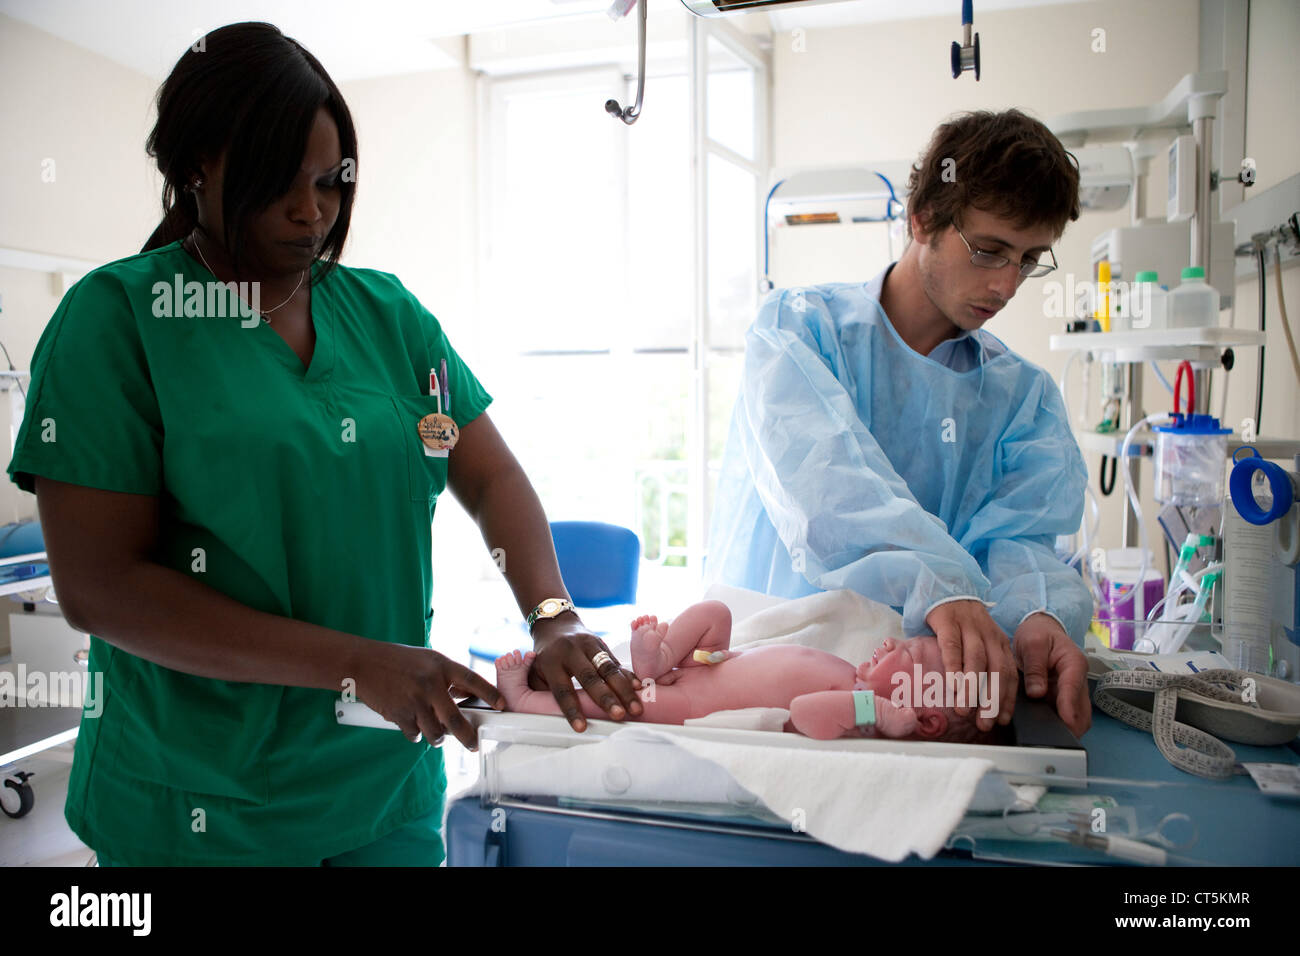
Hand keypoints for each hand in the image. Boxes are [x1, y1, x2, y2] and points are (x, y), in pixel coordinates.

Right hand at [354, 642, 504, 750]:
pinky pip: (415, 735)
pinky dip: (416, 734)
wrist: (363, 664)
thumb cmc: (398, 661)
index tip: (502, 704)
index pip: (472, 680)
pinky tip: (413, 723)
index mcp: (440, 666)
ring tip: (437, 732)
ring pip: (435, 732)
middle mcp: (430, 685)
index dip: (489, 693)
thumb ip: (446, 678)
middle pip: (455, 719)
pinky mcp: (399, 715)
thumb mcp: (428, 661)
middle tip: (474, 744)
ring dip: (438, 737)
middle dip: (467, 736)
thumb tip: (466, 699)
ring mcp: (414, 702)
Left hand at [528, 615, 643, 731]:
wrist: (556, 625)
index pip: (562, 689)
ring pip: (608, 668)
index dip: (572, 709)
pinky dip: (628, 676)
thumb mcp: (532, 672)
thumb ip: (536, 692)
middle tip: (618, 715)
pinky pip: (616, 662)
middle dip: (606, 698)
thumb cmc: (545, 657)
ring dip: (623, 689)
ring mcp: (589, 645)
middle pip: (590, 677)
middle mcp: (571, 652)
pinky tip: (638, 688)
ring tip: (635, 707)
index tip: (581, 727)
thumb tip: (542, 717)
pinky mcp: (602, 644)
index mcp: (551, 662)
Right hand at [925, 599, 1017, 731]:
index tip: (1002, 721)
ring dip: (972, 688)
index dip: (1007, 699)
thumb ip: (986, 666)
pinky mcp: (949, 622)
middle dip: (991, 700)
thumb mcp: (982, 642)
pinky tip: (951, 684)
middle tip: (984, 723)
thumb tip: (983, 703)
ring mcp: (970, 628)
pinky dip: (953, 667)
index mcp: (1000, 643)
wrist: (948, 589)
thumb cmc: (963, 625)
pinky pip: (952, 646)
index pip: (1009, 675)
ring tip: (964, 710)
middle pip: (996, 671)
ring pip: (976, 661)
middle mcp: (989, 636)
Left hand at [1013, 613, 1090, 737]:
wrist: (1040, 630)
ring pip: (1077, 717)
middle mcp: (1078, 680)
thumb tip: (1037, 694)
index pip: (1074, 688)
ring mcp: (1073, 691)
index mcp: (1074, 663)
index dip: (1069, 707)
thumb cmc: (1038, 634)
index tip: (1065, 722)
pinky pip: (1066, 716)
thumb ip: (1035, 667)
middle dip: (1071, 725)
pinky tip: (1044, 730)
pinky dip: (1059, 724)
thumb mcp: (1032, 643)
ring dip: (1066, 727)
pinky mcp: (1065, 699)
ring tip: (1046, 737)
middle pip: (1082, 710)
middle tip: (1053, 739)